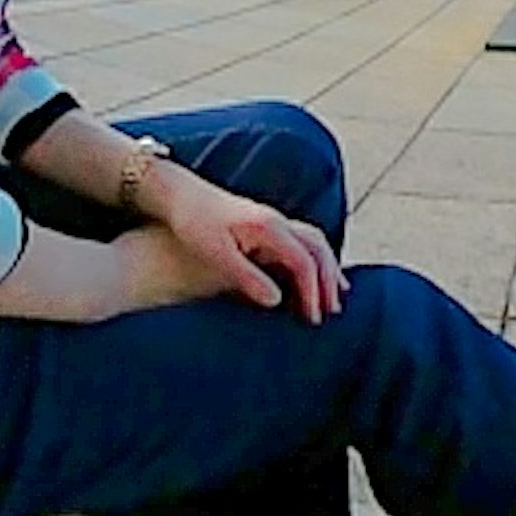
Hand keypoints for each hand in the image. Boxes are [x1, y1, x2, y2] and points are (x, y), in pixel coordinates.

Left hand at [143, 170, 345, 324]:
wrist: (180, 195)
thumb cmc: (195, 223)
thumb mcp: (217, 254)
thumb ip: (247, 277)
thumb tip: (277, 301)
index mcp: (268, 227)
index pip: (303, 260)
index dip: (311, 291)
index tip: (312, 320)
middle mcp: (276, 221)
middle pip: (317, 248)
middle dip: (329, 280)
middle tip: (333, 313)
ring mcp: (273, 222)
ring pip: (313, 242)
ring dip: (327, 268)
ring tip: (335, 297)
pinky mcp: (265, 227)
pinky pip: (301, 242)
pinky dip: (315, 259)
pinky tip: (312, 276)